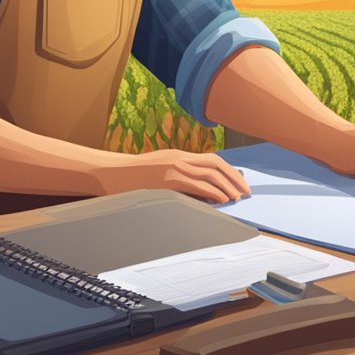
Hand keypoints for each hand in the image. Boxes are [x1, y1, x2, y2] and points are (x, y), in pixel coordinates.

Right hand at [91, 149, 250, 203]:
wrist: (110, 173)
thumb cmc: (132, 176)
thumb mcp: (159, 171)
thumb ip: (180, 176)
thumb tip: (202, 191)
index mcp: (178, 155)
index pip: (212, 159)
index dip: (230, 170)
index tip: (240, 181)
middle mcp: (179, 158)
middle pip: (216, 164)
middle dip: (234, 178)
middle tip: (245, 191)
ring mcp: (173, 168)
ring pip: (210, 174)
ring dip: (227, 186)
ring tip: (237, 197)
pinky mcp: (167, 180)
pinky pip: (196, 184)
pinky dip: (212, 191)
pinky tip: (221, 199)